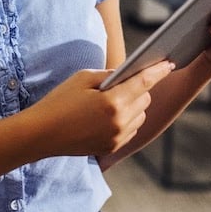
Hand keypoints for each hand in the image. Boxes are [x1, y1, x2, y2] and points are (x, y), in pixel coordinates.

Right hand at [30, 61, 173, 157]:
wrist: (41, 134)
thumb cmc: (59, 101)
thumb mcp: (83, 78)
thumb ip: (109, 75)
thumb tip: (126, 75)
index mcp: (113, 102)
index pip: (144, 83)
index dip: (158, 71)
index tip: (170, 63)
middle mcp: (119, 122)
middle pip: (145, 99)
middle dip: (141, 87)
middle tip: (129, 80)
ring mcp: (116, 137)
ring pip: (140, 116)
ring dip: (135, 104)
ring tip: (118, 97)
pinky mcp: (111, 147)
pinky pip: (130, 129)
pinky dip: (128, 119)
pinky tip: (112, 113)